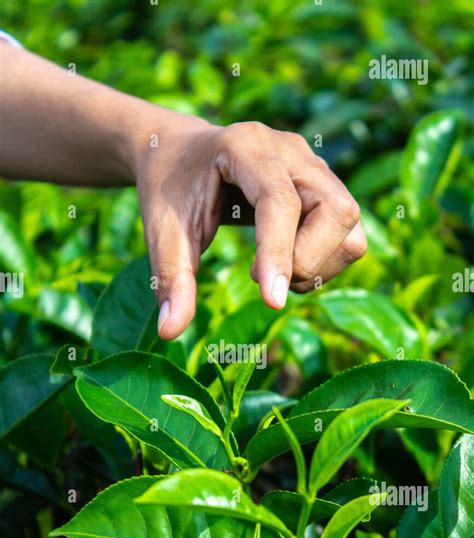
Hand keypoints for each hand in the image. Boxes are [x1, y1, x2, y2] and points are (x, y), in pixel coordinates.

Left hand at [132, 118, 366, 339]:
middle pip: (336, 210)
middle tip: (257, 277)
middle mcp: (290, 151)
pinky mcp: (324, 187)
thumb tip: (171, 332)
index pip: (280, 201)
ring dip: (318, 264)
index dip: (280, 253)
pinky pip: (348, 234)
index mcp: (246, 147)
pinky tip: (285, 264)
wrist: (180, 154)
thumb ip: (171, 279)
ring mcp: (313, 167)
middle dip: (306, 260)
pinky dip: (324, 261)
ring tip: (271, 272)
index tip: (272, 302)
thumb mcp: (162, 232)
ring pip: (349, 225)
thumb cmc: (170, 190)